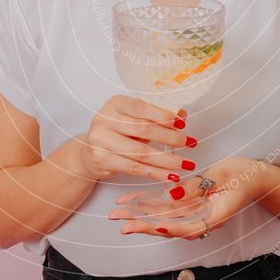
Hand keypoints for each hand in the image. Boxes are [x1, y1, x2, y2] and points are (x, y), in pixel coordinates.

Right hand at [73, 95, 194, 181]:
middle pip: (143, 130)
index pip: (141, 108)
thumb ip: (156, 116)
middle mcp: (104, 119)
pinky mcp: (102, 160)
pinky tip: (170, 175)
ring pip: (140, 152)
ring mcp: (101, 140)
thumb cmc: (118, 132)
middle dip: (170, 138)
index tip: (182, 123)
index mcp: (115, 103)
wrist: (89, 152)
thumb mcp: (134, 119)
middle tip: (190, 143)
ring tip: (185, 164)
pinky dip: (155, 173)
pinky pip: (134, 168)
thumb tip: (182, 114)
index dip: (162, 115)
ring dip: (167, 160)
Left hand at [108, 156, 266, 239]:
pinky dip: (149, 204)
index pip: (187, 228)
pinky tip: (132, 202)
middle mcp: (201, 220)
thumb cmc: (242, 176)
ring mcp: (195, 213)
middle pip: (169, 226)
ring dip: (140, 215)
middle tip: (120, 224)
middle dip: (143, 225)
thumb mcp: (221, 178)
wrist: (254, 176)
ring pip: (163, 217)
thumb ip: (197, 187)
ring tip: (117, 214)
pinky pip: (167, 208)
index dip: (168, 228)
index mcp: (213, 218)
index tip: (151, 227)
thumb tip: (172, 193)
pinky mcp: (190, 204)